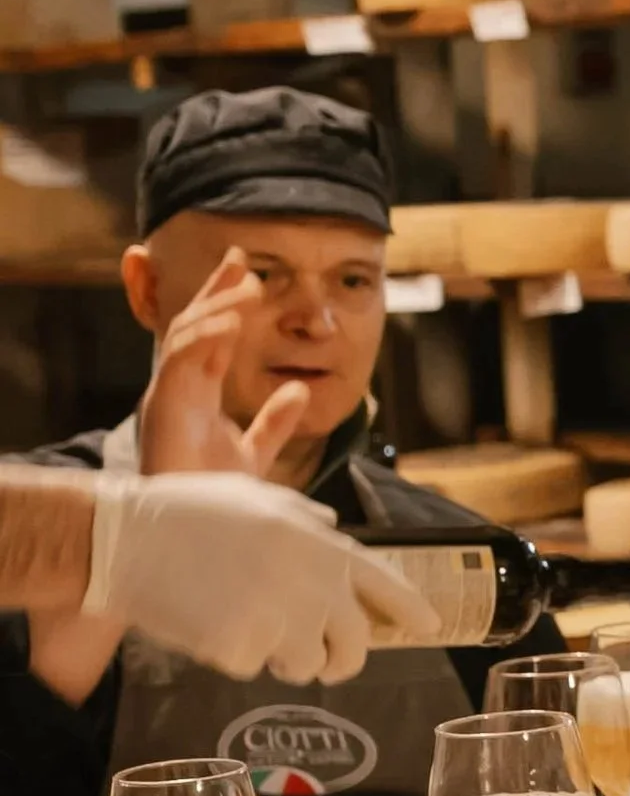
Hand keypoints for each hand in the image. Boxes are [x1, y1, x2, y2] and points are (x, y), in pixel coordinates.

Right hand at [84, 474, 427, 684]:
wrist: (127, 536)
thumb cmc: (187, 512)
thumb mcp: (257, 496)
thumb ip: (304, 518)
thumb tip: (333, 527)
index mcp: (322, 544)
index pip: (387, 584)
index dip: (412, 609)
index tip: (433, 628)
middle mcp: (314, 582)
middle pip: (355, 644)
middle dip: (342, 660)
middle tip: (323, 662)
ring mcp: (281, 616)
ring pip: (308, 666)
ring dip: (285, 659)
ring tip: (246, 626)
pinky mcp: (245, 647)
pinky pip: (253, 668)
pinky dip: (234, 656)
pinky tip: (208, 625)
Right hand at [135, 247, 313, 480]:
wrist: (197, 537)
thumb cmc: (214, 498)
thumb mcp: (255, 452)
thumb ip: (274, 421)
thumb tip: (300, 388)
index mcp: (196, 394)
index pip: (212, 337)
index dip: (227, 303)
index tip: (249, 272)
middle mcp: (178, 390)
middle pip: (194, 326)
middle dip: (216, 290)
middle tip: (242, 258)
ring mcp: (167, 397)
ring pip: (186, 335)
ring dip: (218, 307)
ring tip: (250, 285)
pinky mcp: (163, 409)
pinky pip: (180, 361)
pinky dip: (205, 338)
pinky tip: (232, 323)